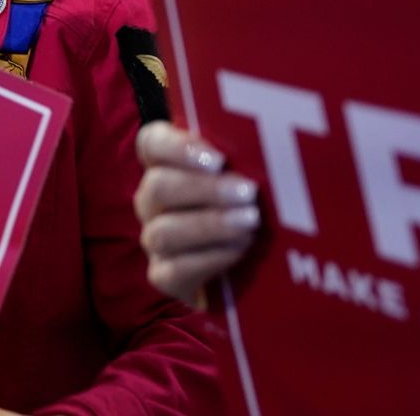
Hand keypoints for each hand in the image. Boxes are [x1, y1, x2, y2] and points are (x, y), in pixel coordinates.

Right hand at [133, 121, 260, 302]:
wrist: (254, 268)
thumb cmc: (251, 205)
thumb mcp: (247, 177)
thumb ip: (246, 160)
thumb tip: (267, 147)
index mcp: (165, 165)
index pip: (152, 144)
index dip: (178, 147)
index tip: (219, 159)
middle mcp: (152, 201)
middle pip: (158, 187)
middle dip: (205, 189)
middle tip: (247, 193)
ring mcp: (154, 239)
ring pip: (163, 231)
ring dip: (210, 225)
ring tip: (250, 223)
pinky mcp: (164, 275)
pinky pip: (175, 269)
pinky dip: (210, 258)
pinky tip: (239, 251)